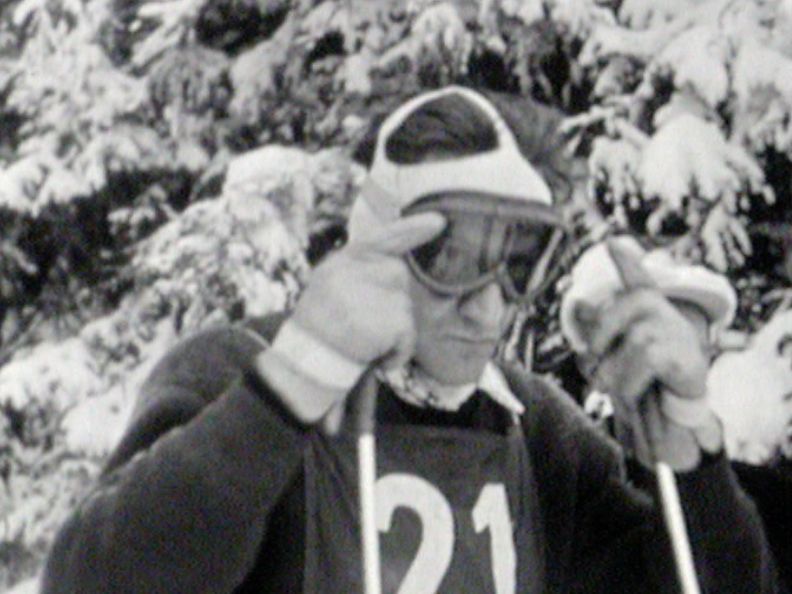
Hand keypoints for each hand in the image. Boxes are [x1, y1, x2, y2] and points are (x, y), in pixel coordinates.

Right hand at [291, 211, 445, 369]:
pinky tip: (373, 353)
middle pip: (397, 275)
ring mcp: (376, 295)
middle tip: (360, 318)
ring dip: (392, 329)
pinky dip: (398, 351)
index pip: (383, 238)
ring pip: (405, 308)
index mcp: (344, 261)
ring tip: (362, 337)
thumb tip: (395, 261)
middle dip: (389, 298)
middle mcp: (358, 272)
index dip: (413, 228)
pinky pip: (409, 336)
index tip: (439, 221)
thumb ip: (361, 266)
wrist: (310, 359)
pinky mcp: (392, 321)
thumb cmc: (323, 321)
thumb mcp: (331, 281)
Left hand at [586, 239, 716, 468]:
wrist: (675, 400)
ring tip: (616, 388)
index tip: (613, 241)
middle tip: (594, 375)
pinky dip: (629, 386)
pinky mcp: (681, 354)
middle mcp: (657, 308)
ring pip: (623, 350)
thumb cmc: (639, 368)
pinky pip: (640, 367)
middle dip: (592, 354)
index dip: (625, 259)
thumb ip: (598, 327)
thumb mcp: (615, 347)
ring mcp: (671, 328)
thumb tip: (579, 304)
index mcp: (640, 302)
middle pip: (606, 326)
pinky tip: (637, 391)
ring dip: (611, 377)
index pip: (635, 275)